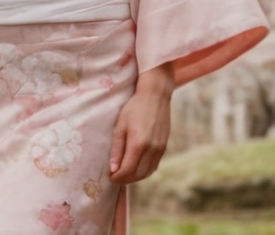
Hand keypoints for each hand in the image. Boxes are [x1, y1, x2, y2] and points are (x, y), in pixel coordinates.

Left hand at [108, 62, 172, 183]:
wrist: (156, 96)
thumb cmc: (134, 108)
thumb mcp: (120, 125)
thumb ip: (117, 148)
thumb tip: (113, 168)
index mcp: (139, 143)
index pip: (128, 170)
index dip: (118, 177)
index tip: (110, 177)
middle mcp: (152, 149)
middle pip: (138, 174)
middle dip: (125, 179)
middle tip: (115, 177)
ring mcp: (160, 149)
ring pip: (148, 172)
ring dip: (135, 177)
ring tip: (123, 174)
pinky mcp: (164, 147)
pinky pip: (154, 166)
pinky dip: (144, 171)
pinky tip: (136, 167)